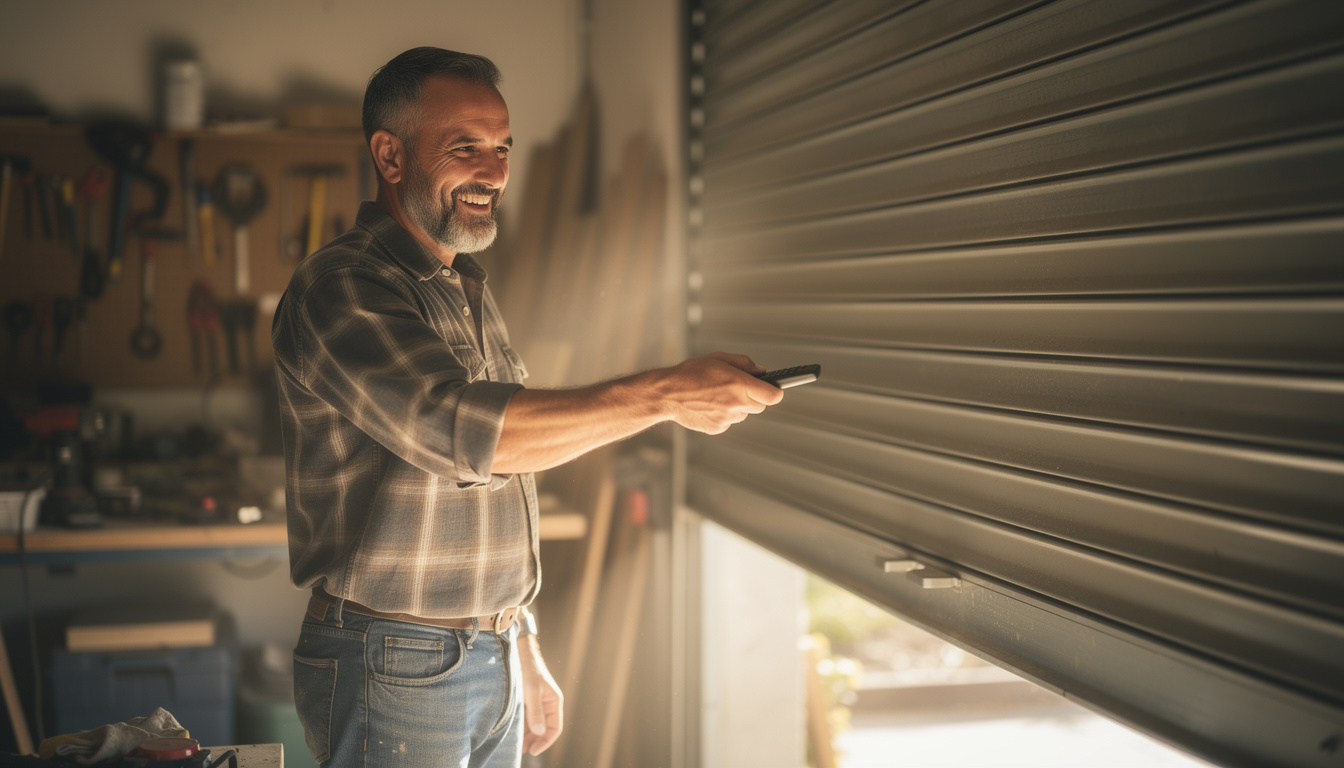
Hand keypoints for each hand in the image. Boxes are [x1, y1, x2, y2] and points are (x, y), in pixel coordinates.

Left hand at [518, 634, 562, 755]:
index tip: (533, 751)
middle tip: (523, 750)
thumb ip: (535, 711)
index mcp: (554, 701)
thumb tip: (540, 732)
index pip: (555, 728)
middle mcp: (547, 704)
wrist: (519, 652)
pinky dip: (521, 726)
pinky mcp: (527, 700)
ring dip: (527, 735)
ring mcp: (537, 702)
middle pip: (544, 729)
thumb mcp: (531, 690)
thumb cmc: (528, 669)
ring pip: (535, 725)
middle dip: (535, 741)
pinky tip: (513, 731)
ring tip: (517, 745)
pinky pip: (526, 718)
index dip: (545, 742)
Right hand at [656, 352, 784, 434]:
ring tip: (718, 395)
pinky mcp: (718, 428)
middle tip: (739, 388)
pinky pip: (730, 421)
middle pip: (760, 406)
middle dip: (754, 397)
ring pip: (744, 414)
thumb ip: (745, 363)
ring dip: (738, 406)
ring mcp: (727, 419)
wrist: (667, 394)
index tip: (773, 388)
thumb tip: (760, 372)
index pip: (773, 396)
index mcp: (739, 385)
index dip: (775, 391)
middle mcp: (736, 404)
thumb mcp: (720, 358)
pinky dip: (724, 414)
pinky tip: (710, 404)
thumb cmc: (690, 373)